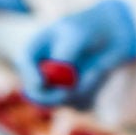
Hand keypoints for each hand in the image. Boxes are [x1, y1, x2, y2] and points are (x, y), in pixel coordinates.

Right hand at [17, 0, 135, 106]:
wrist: (110, 36)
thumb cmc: (89, 29)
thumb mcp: (78, 35)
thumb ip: (68, 51)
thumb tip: (60, 69)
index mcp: (33, 51)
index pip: (25, 64)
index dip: (31, 76)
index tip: (42, 84)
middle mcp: (39, 72)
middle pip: (36, 94)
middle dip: (53, 96)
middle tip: (70, 93)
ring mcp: (53, 88)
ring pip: (62, 101)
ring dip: (83, 89)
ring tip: (98, 69)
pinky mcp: (71, 99)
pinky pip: (79, 105)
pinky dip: (92, 92)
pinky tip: (98, 75)